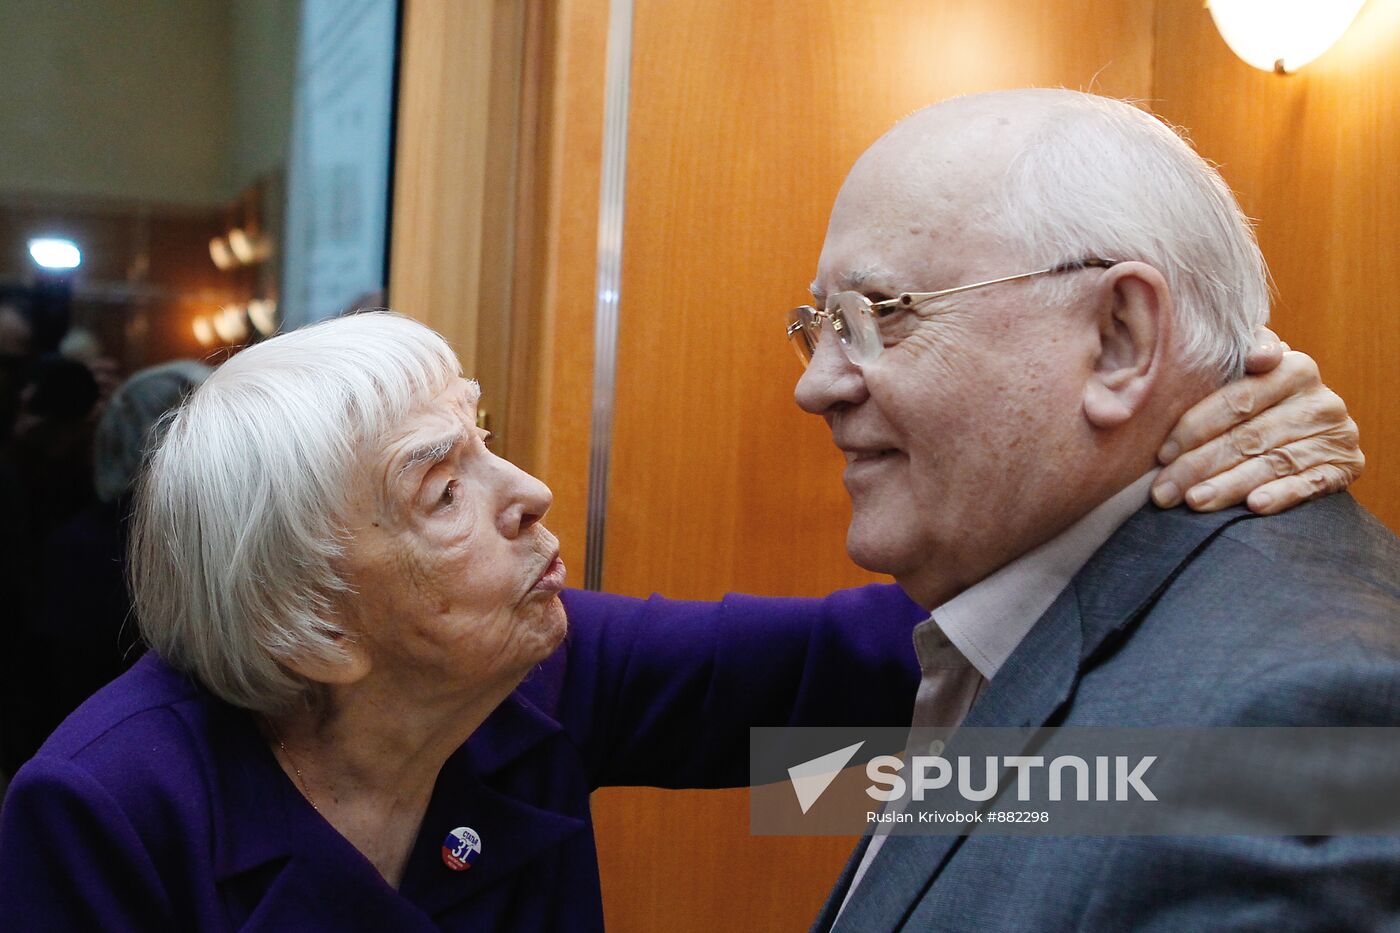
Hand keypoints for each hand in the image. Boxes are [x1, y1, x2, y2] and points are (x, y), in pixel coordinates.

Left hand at [1151, 328, 1363, 514]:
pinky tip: (1254, 506)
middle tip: (1164, 491)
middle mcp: (1320, 400)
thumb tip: (1254, 355)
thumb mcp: (1248, 374)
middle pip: (1249, 436)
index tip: (1162, 453)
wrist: (1311, 429)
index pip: (1237, 400)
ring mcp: (1335, 435)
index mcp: (1294, 368)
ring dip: (1229, 485)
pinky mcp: (1346, 467)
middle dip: (1199, 466)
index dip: (1195, 427)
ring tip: (1194, 502)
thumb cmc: (1260, 401)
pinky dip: (1281, 495)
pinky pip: (1310, 484)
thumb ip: (1236, 358)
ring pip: (1273, 463)